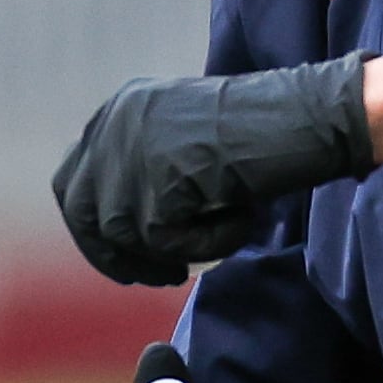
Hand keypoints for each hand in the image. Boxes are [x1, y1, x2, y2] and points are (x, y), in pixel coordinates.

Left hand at [52, 58, 377, 284]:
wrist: (307, 117)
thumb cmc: (264, 135)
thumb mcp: (188, 143)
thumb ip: (147, 172)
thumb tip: (118, 237)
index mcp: (121, 108)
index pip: (74, 180)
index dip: (95, 226)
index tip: (126, 254)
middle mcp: (117, 123)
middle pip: (81, 211)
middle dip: (113, 254)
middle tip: (159, 274)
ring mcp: (134, 150)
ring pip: (124, 234)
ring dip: (170, 251)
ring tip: (217, 240)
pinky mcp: (160, 180)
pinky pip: (167, 243)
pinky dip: (205, 246)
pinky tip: (239, 223)